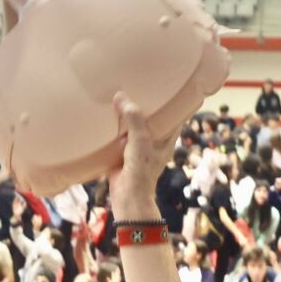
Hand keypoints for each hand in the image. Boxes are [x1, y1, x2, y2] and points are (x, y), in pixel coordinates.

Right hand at [108, 95, 173, 215]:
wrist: (127, 196)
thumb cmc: (141, 170)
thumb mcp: (140, 141)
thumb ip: (133, 119)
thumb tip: (120, 96)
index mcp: (166, 139)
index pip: (174, 117)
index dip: (173, 102)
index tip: (168, 86)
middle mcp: (154, 142)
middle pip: (151, 119)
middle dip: (144, 106)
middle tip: (137, 85)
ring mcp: (138, 148)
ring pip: (133, 127)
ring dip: (126, 117)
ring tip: (119, 95)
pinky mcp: (122, 153)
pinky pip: (118, 137)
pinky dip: (113, 129)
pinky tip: (106, 115)